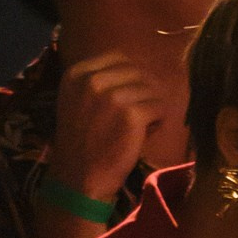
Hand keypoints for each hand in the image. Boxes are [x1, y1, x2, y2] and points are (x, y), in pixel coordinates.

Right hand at [45, 53, 167, 209]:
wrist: (78, 179)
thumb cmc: (81, 142)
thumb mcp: (77, 102)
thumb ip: (99, 80)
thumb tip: (137, 66)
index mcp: (77, 74)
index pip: (119, 58)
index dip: (131, 77)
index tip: (127, 97)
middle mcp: (92, 80)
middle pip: (138, 72)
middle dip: (144, 92)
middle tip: (136, 115)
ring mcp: (112, 96)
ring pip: (152, 90)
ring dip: (151, 108)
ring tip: (138, 127)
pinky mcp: (132, 114)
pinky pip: (160, 107)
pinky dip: (158, 122)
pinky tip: (143, 135)